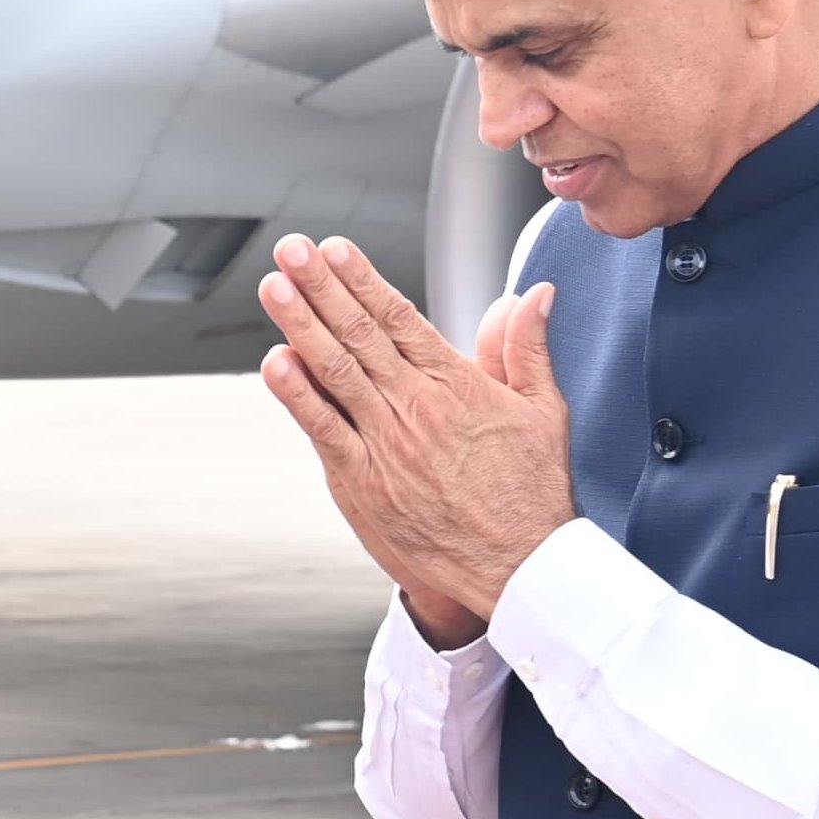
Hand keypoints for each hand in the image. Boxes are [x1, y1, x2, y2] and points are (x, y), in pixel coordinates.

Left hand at [256, 233, 574, 635]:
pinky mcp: (364, 484)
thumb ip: (527, 347)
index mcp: (458, 384)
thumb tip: (532, 295)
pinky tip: (275, 363)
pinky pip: (324, 430)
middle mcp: (417, 407)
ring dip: (300, 325)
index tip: (334, 250)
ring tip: (274, 287)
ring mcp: (387, 444)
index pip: (399, 318)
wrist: (521, 568)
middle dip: (321, 287)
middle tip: (291, 250)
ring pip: (335, 372)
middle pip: (359, 333)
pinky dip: (298, 395)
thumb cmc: (532, 495)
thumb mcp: (544, 411)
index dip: (362, 279)